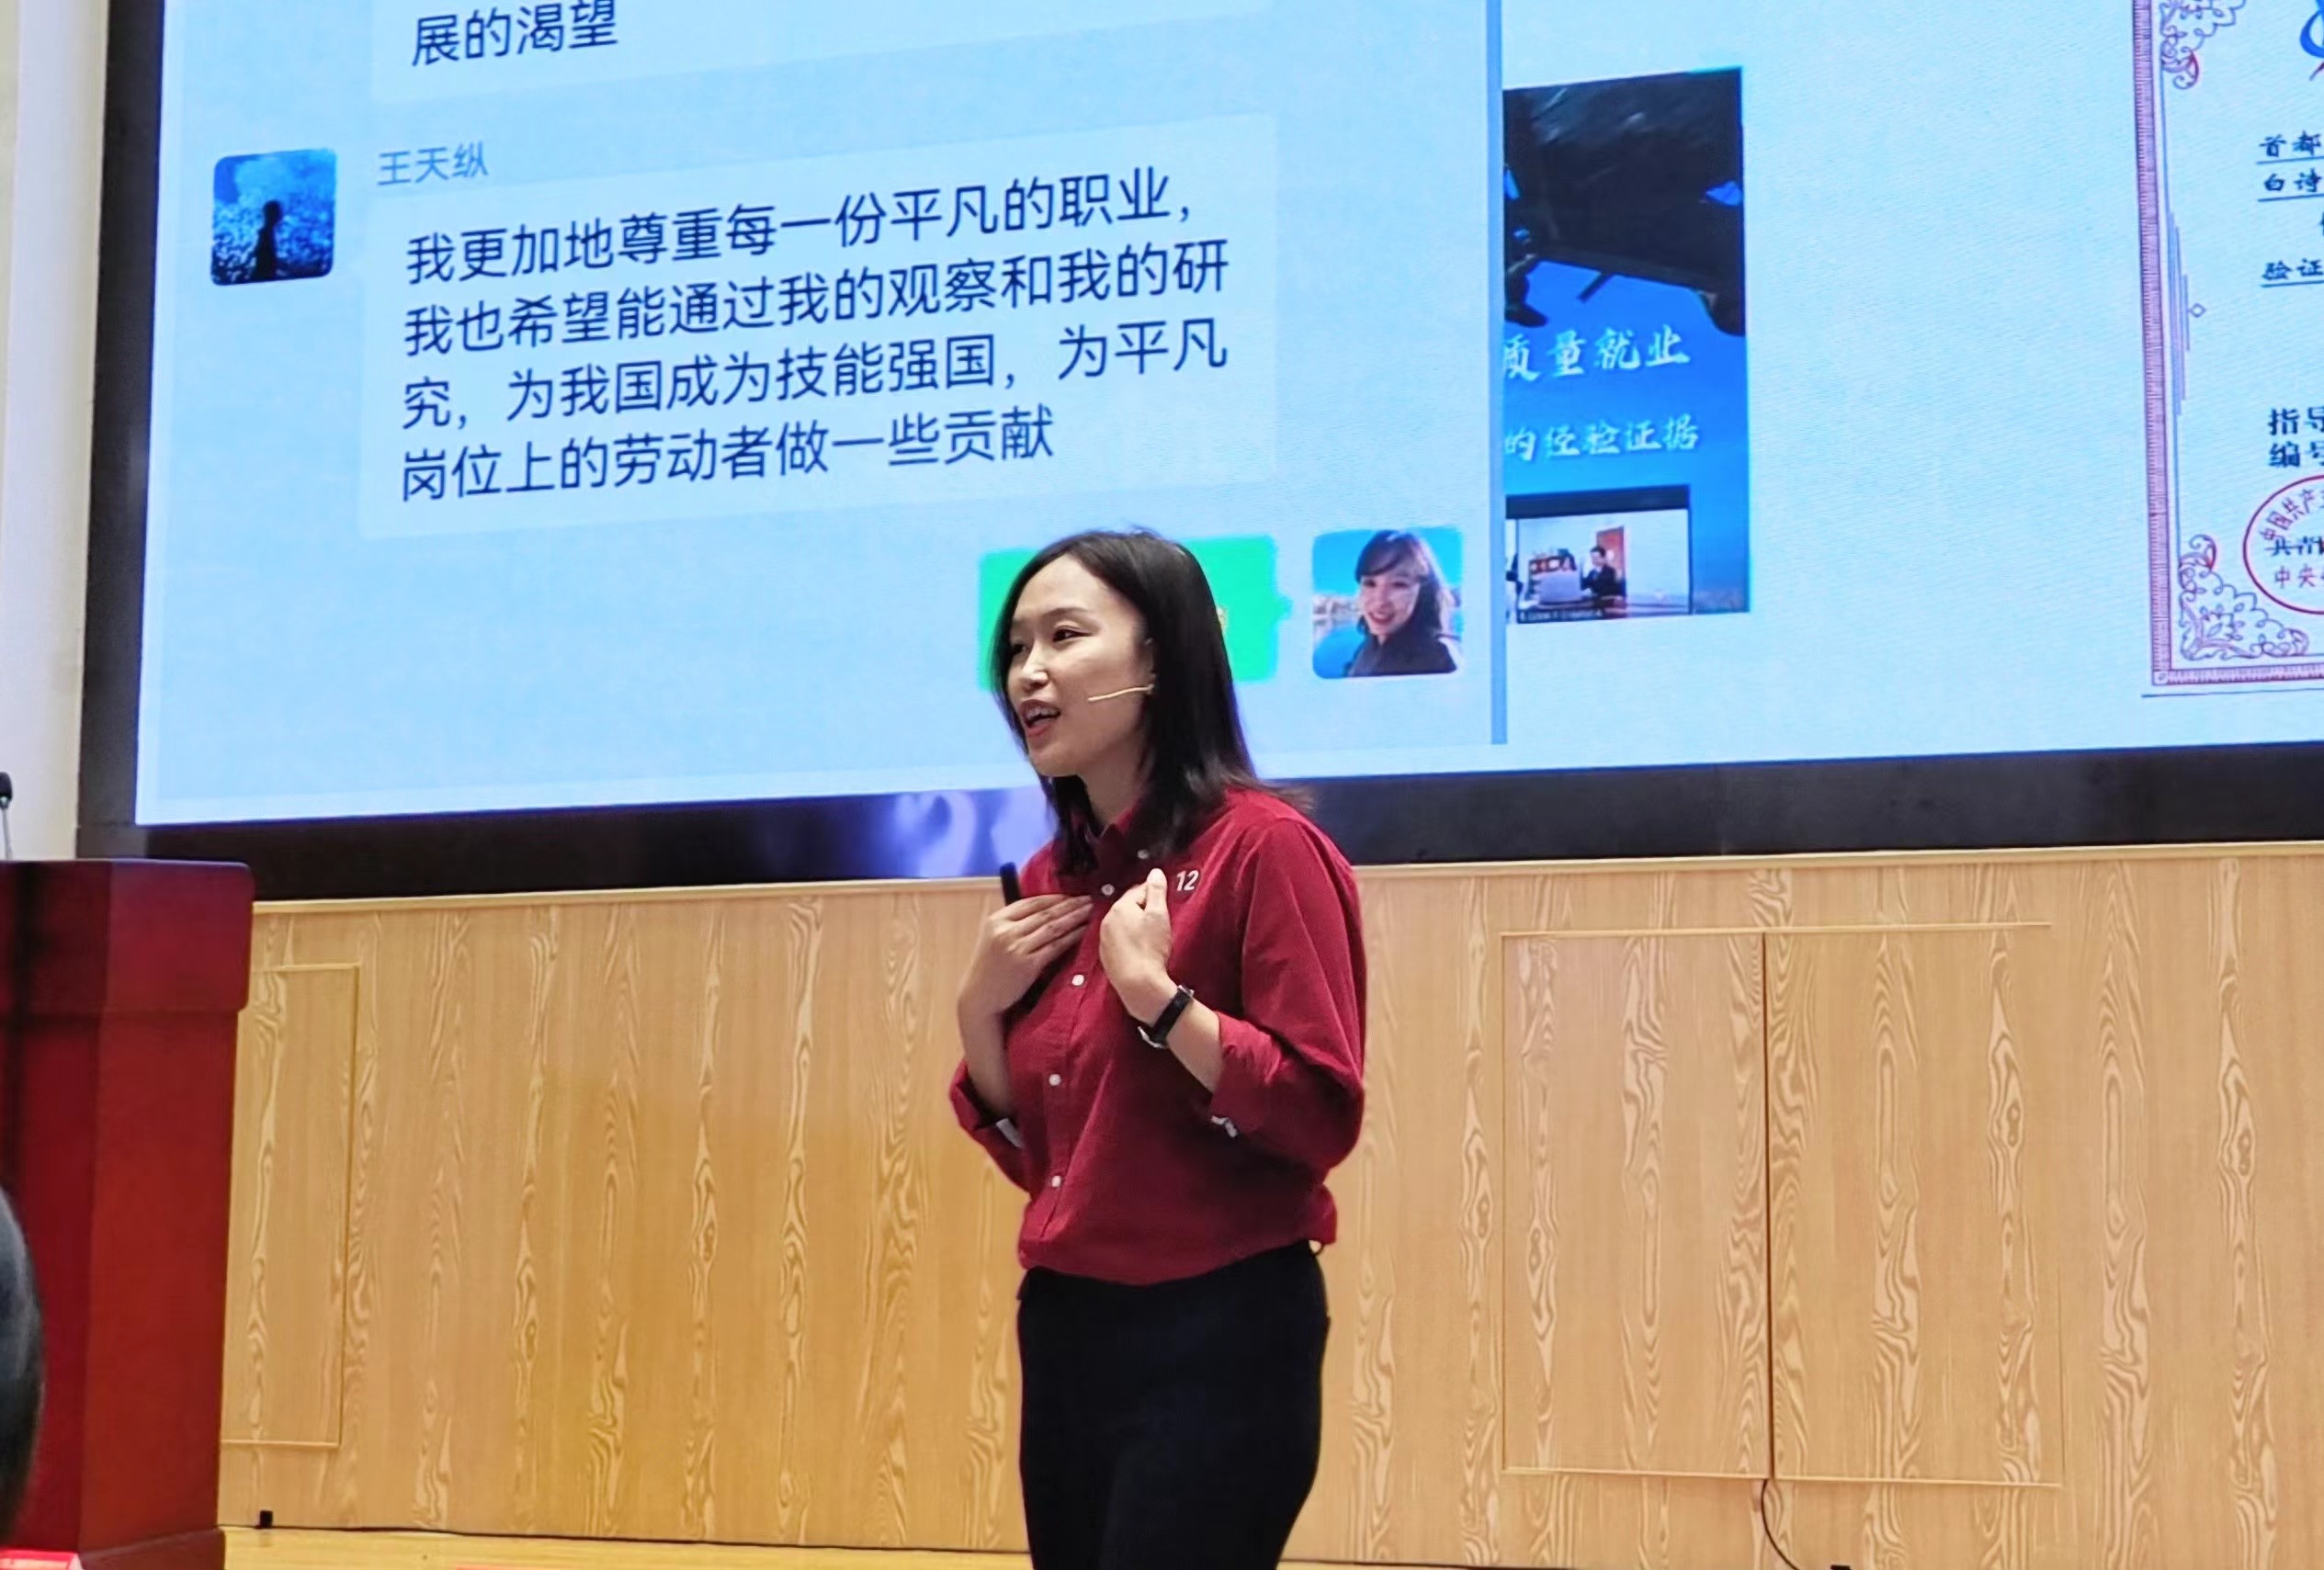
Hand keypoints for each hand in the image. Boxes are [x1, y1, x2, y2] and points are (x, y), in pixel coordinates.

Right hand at [959, 894, 1090, 1019]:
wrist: (980, 998)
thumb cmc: (990, 969)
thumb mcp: (994, 939)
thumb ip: (1013, 924)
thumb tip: (1046, 911)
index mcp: (997, 920)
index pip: (1031, 902)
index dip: (1055, 898)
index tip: (1073, 896)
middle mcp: (1006, 931)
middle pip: (1045, 913)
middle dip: (1070, 904)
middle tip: (1089, 899)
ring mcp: (1016, 947)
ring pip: (1053, 927)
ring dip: (1075, 917)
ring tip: (1091, 911)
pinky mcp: (1027, 965)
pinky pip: (1055, 946)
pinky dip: (1072, 937)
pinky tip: (1083, 931)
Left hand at [1100, 869, 1175, 1018]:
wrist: (1138, 984)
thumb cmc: (1150, 948)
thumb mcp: (1159, 915)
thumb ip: (1157, 891)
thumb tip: (1155, 872)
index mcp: (1119, 907)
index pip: (1139, 890)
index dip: (1154, 893)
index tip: (1164, 899)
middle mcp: (1107, 920)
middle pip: (1128, 906)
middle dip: (1143, 908)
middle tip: (1160, 918)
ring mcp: (1104, 939)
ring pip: (1122, 924)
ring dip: (1134, 924)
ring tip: (1150, 935)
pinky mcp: (1106, 956)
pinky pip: (1118, 940)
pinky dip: (1128, 940)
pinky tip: (1139, 949)